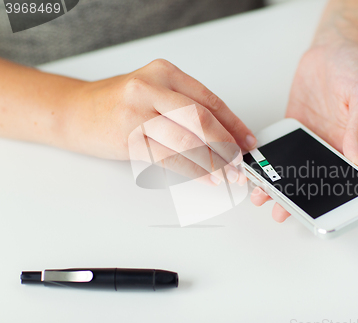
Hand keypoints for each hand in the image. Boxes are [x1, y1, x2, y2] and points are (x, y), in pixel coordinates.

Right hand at [65, 59, 256, 184]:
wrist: (74, 111)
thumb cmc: (116, 103)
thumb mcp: (154, 92)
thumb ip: (185, 107)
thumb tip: (223, 136)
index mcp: (165, 73)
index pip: (210, 101)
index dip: (233, 125)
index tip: (247, 142)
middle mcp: (152, 88)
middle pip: (201, 120)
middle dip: (226, 145)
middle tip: (239, 163)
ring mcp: (138, 113)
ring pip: (187, 141)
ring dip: (213, 162)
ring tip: (227, 176)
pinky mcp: (128, 138)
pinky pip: (168, 158)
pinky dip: (192, 171)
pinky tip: (205, 178)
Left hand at [251, 40, 357, 221]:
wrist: (332, 50)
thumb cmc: (355, 69)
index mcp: (355, 145)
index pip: (344, 179)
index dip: (330, 198)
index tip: (315, 212)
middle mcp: (332, 147)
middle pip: (315, 180)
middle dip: (297, 199)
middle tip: (280, 210)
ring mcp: (311, 141)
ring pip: (295, 170)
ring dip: (280, 185)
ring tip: (263, 196)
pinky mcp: (294, 130)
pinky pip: (280, 150)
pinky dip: (269, 162)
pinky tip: (256, 170)